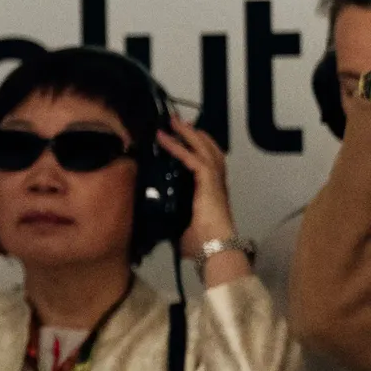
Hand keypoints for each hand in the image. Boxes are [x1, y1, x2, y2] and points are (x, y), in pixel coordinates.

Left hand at [160, 120, 242, 275]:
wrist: (215, 249)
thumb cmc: (201, 244)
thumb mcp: (182, 227)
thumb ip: (172, 220)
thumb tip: (154, 224)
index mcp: (211, 192)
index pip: (207, 163)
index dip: (196, 149)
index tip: (183, 138)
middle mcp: (216, 182)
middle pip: (209, 150)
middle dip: (194, 134)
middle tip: (178, 122)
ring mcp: (214, 180)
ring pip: (203, 148)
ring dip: (187, 133)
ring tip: (173, 121)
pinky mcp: (208, 181)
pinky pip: (192, 158)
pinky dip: (178, 147)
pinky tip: (165, 138)